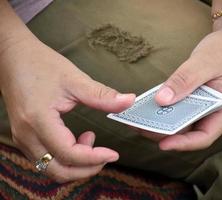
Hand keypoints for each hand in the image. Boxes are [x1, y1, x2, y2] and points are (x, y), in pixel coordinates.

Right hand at [0, 37, 134, 181]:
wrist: (13, 57)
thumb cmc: (41, 64)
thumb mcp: (75, 79)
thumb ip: (102, 95)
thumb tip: (130, 100)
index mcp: (38, 121)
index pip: (68, 154)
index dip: (94, 158)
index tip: (114, 153)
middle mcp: (26, 135)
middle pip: (58, 171)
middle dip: (86, 169)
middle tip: (105, 156)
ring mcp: (21, 138)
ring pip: (50, 168)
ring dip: (75, 164)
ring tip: (91, 141)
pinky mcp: (24, 136)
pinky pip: (45, 159)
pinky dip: (65, 158)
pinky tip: (77, 140)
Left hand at [148, 16, 221, 150]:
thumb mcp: (207, 62)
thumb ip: (186, 80)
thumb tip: (162, 99)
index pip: (204, 136)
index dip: (183, 144)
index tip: (162, 144)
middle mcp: (214, 111)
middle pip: (189, 130)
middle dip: (166, 132)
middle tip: (142, 128)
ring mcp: (204, 104)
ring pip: (182, 119)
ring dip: (162, 120)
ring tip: (140, 118)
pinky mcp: (195, 95)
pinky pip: (179, 105)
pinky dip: (165, 106)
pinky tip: (149, 103)